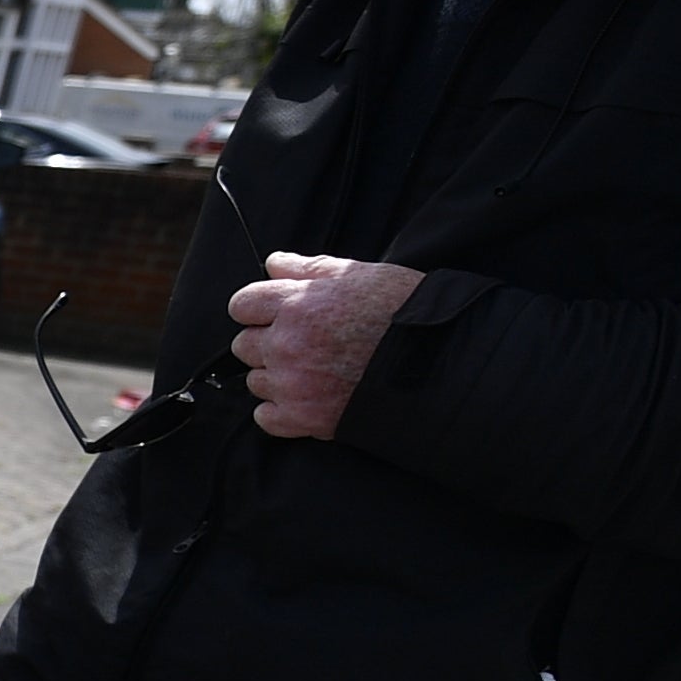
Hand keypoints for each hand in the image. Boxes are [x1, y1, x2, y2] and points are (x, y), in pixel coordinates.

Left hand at [230, 252, 427, 438]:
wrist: (438, 363)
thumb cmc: (403, 312)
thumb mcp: (360, 275)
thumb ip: (309, 269)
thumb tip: (273, 263)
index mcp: (296, 305)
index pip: (242, 305)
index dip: (257, 308)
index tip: (273, 314)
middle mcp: (287, 344)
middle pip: (244, 345)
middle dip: (265, 342)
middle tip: (302, 343)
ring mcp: (293, 383)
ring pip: (256, 381)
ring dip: (276, 376)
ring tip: (314, 370)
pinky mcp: (304, 418)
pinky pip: (266, 417)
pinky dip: (280, 410)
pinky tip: (306, 397)